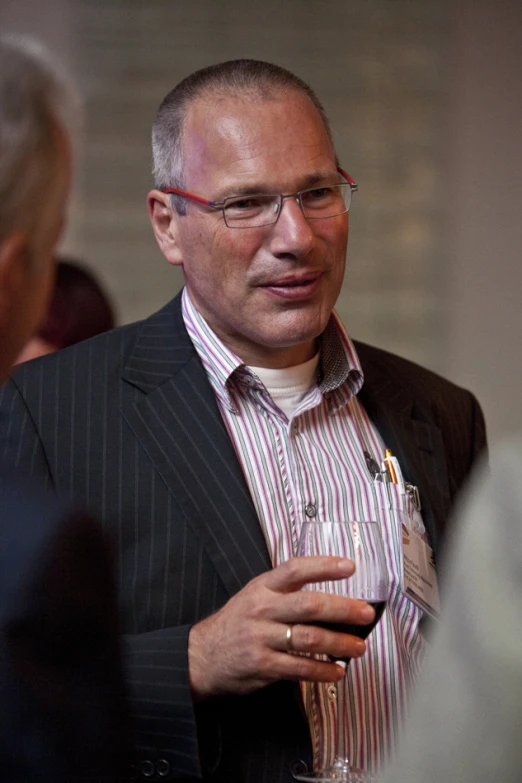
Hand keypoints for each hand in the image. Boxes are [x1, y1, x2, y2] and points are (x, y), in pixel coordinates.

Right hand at [188, 556, 375, 700]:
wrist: (201, 655)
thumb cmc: (236, 623)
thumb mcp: (254, 595)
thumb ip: (286, 593)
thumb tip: (330, 599)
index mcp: (263, 587)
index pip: (295, 570)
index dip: (323, 566)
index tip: (349, 567)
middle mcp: (262, 609)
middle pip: (309, 605)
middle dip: (343, 609)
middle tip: (366, 614)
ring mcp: (261, 638)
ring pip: (309, 639)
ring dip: (339, 643)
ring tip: (359, 646)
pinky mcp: (262, 665)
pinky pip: (299, 668)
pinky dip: (322, 671)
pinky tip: (337, 671)